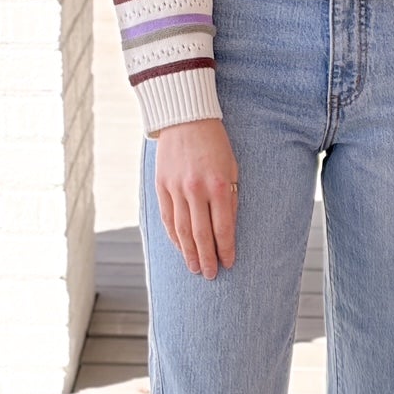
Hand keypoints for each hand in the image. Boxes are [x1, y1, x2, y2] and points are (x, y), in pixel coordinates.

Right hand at [153, 118, 238, 278]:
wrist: (186, 118)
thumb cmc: (215, 143)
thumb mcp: (232, 168)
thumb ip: (230, 198)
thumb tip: (227, 229)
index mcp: (219, 185)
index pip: (223, 228)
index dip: (226, 249)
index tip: (229, 263)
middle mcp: (196, 190)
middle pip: (201, 234)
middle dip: (207, 258)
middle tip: (210, 275)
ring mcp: (176, 189)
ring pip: (182, 230)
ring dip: (189, 253)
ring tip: (195, 268)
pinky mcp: (161, 186)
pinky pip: (167, 218)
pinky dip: (174, 236)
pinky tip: (180, 248)